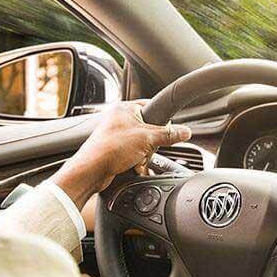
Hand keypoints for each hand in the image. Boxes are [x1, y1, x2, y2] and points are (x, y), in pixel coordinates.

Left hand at [50, 101, 191, 205]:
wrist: (91, 170)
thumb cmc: (111, 148)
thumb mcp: (147, 138)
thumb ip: (168, 135)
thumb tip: (184, 132)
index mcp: (124, 108)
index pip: (151, 106)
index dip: (161, 118)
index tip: (169, 128)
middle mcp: (118, 119)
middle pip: (149, 128)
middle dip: (151, 142)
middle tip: (147, 146)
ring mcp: (116, 135)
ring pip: (142, 143)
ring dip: (144, 154)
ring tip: (136, 157)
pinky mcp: (114, 150)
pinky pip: (134, 154)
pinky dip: (136, 161)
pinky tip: (132, 165)